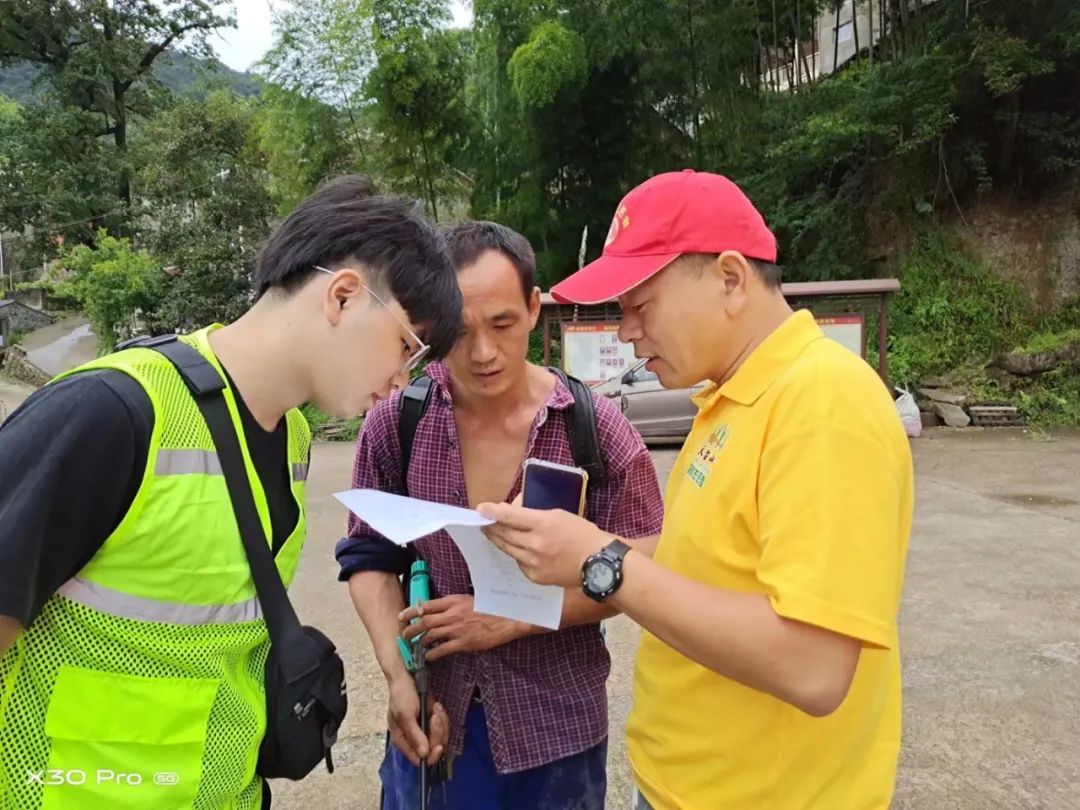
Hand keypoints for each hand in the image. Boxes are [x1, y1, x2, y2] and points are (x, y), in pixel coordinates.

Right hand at [387, 673, 448, 766]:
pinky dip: (442, 716)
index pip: (419, 760)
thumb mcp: (404, 716)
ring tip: (435, 708)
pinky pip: (443, 726)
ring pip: (441, 737)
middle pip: (433, 748)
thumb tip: (423, 755)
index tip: (438, 745)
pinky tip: (436, 705)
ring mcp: (423, 729)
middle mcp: (414, 737)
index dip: (431, 755)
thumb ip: (414, 736)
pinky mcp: (431, 720)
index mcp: (402, 740)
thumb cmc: (401, 695)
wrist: (407, 675)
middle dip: (437, 732)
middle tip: (435, 716)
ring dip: (441, 722)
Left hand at [399, 595, 520, 661]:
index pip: (427, 605)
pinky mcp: (463, 643)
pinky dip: (432, 654)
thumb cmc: (491, 608)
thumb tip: (440, 610)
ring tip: (415, 647)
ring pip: (430, 635)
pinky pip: (441, 650)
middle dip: (411, 629)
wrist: (507, 618)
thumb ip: (454, 605)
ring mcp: (457, 629)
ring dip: (419, 642)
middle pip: (424, 621)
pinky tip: (428, 657)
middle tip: (404, 635)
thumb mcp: (470, 600)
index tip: (403, 615)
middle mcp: (452, 614)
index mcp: (454, 601)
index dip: (411, 611)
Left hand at [476, 499, 609, 587]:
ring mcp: (534, 562)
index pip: (510, 516)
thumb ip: (535, 513)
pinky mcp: (536, 576)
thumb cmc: (581, 534)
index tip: (481, 508)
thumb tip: (514, 510)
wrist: (597, 562)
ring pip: (508, 549)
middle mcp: (535, 544)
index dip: (493, 511)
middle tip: (483, 521)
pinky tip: (515, 548)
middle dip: (491, 526)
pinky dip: (516, 554)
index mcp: (543, 523)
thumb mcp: (559, 514)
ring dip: (498, 540)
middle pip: (505, 534)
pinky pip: (519, 562)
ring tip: (491, 533)